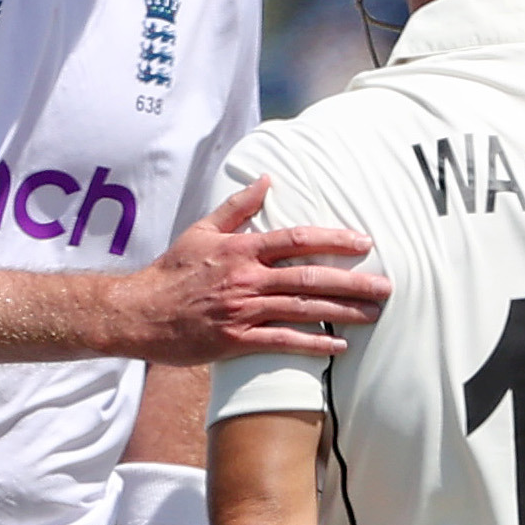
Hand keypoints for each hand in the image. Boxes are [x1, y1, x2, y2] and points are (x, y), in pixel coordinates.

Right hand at [104, 181, 384, 363]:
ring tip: (372, 314)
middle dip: (352, 282)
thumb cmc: (171, 271)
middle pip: (309, 276)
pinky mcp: (236, 340)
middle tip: (385, 286)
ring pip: (302, 309)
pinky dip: (312, 343)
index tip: (364, 242)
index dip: (334, 239)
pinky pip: (282, 342)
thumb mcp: (201, 231)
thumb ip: (237, 207)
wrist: (139, 312)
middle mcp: (246, 278)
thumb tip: (266, 180)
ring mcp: (243, 311)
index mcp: (241, 249)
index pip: (296, 239)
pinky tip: (337, 345)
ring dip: (341, 312)